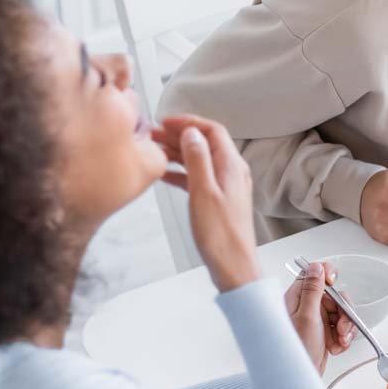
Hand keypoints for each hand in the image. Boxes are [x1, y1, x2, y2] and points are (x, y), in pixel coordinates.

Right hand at [153, 114, 260, 292]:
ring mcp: (226, 186)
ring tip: (154, 150)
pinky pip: (198, 177)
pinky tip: (164, 174)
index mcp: (231, 165)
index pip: (212, 130)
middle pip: (204, 142)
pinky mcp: (219, 199)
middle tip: (153, 134)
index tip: (166, 122)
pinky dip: (181, 172)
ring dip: (178, 152)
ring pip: (200, 159)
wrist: (234, 266)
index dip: (189, 122)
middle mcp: (232, 172)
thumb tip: (192, 133)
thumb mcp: (203, 192)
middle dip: (179, 135)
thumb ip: (198, 159)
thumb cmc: (221, 235)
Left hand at [285, 260, 353, 373]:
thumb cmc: (295, 351)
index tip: (334, 283)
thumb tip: (316, 267)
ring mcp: (316, 319)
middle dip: (344, 312)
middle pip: (335, 296)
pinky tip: (336, 348)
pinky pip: (342, 327)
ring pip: (342, 312)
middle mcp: (306, 306)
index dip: (328, 274)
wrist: (299, 380)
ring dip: (346, 327)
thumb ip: (312, 290)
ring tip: (339, 342)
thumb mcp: (307, 318)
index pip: (313, 273)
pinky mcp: (324, 332)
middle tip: (341, 328)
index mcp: (297, 298)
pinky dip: (343, 338)